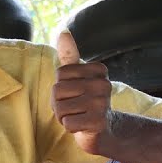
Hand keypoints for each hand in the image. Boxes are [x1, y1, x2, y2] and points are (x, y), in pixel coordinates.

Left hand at [53, 30, 112, 153]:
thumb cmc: (85, 101)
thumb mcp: (77, 77)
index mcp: (99, 70)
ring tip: (78, 116)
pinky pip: (67, 123)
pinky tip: (82, 127)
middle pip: (58, 90)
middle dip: (59, 103)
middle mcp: (103, 85)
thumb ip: (70, 56)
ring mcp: (102, 104)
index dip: (61, 86)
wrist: (104, 130)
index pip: (61, 73)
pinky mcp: (98, 122)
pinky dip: (70, 127)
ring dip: (63, 116)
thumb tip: (64, 32)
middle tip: (75, 108)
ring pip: (60, 107)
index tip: (76, 93)